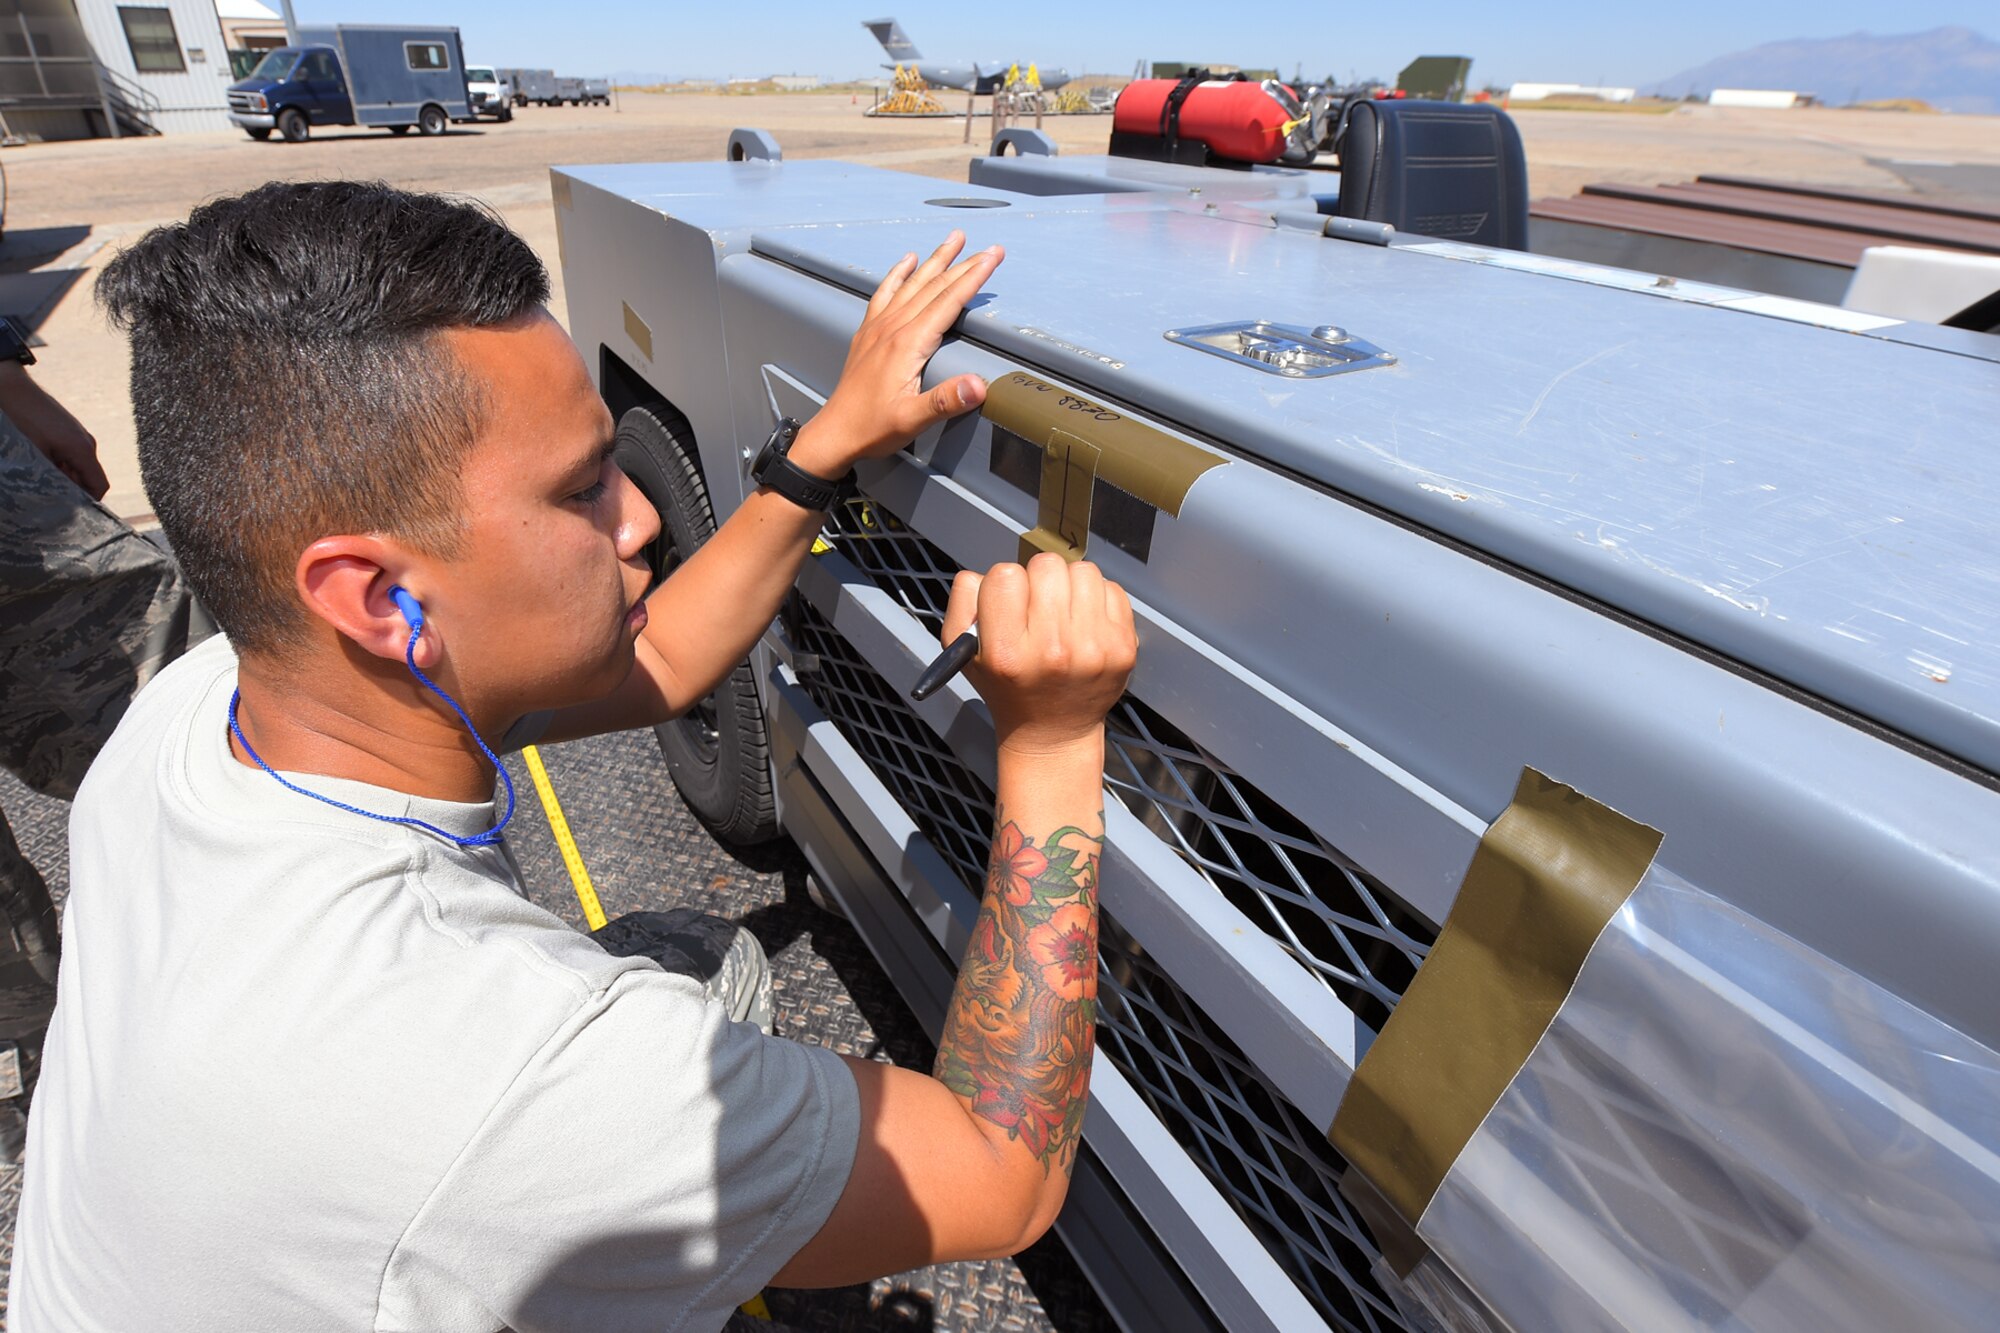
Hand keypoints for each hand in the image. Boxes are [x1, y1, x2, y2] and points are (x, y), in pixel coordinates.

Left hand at [0, 365, 107, 498]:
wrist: (8, 385)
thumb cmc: (20, 419)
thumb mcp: (34, 455)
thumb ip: (53, 478)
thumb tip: (60, 498)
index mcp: (83, 450)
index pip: (99, 487)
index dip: (89, 503)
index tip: (71, 512)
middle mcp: (87, 442)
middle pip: (88, 477)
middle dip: (72, 489)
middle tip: (48, 494)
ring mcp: (79, 434)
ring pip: (78, 466)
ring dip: (63, 475)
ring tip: (39, 475)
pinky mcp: (69, 429)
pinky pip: (71, 453)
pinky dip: (59, 462)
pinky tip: (39, 460)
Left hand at [792, 232, 1002, 475]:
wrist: (836, 433)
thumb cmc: (873, 428)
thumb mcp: (913, 419)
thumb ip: (946, 401)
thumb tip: (978, 385)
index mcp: (908, 344)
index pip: (948, 301)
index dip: (974, 277)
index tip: (993, 257)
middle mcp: (893, 328)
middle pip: (934, 286)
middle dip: (964, 264)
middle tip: (988, 248)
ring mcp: (878, 328)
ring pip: (912, 284)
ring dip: (935, 260)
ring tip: (953, 240)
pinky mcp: (868, 334)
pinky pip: (884, 293)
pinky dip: (897, 274)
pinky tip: (906, 261)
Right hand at [941, 554, 1136, 760]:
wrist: (1053, 732)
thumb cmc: (1007, 689)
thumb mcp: (964, 654)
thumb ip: (963, 604)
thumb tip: (984, 574)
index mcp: (1008, 653)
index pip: (1005, 576)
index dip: (1003, 584)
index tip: (1009, 604)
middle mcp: (1053, 650)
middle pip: (1047, 566)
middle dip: (1039, 580)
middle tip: (1038, 607)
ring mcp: (1093, 648)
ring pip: (1083, 571)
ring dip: (1070, 585)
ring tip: (1062, 613)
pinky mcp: (1122, 647)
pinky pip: (1112, 589)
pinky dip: (1097, 598)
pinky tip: (1085, 622)